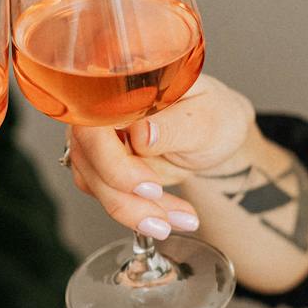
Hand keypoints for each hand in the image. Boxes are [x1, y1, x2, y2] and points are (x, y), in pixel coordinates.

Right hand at [68, 74, 255, 237]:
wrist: (218, 133)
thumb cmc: (214, 114)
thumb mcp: (206, 118)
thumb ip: (174, 126)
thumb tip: (141, 134)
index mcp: (122, 87)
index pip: (93, 125)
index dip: (113, 161)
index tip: (150, 186)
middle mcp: (102, 112)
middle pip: (88, 160)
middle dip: (125, 197)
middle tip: (163, 213)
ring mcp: (101, 142)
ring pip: (96, 185)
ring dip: (135, 211)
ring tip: (180, 219)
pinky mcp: (104, 167)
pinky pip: (109, 196)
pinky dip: (139, 213)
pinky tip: (170, 217)